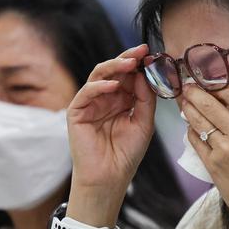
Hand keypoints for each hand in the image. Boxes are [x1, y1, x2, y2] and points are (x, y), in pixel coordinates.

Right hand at [66, 44, 155, 225]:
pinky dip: (99, 86)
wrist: (110, 177)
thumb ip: (145, 98)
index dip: (139, 64)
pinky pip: (87, 92)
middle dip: (127, 58)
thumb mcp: (144, 122)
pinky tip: (113, 86)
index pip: (129, 75)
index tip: (152, 54)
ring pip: (99, 75)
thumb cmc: (126, 153)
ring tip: (129, 63)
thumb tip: (144, 73)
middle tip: (141, 51)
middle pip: (114, 70)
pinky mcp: (77, 111)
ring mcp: (91, 103)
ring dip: (114, 67)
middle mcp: (106, 98)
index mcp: (122, 100)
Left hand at [181, 85, 228, 228]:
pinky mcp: (212, 164)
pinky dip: (190, 129)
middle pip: (211, 103)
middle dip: (197, 90)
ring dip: (189, 106)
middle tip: (190, 84)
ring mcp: (224, 150)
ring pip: (200, 120)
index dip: (221, 84)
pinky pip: (196, 140)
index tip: (215, 81)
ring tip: (185, 99)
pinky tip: (190, 123)